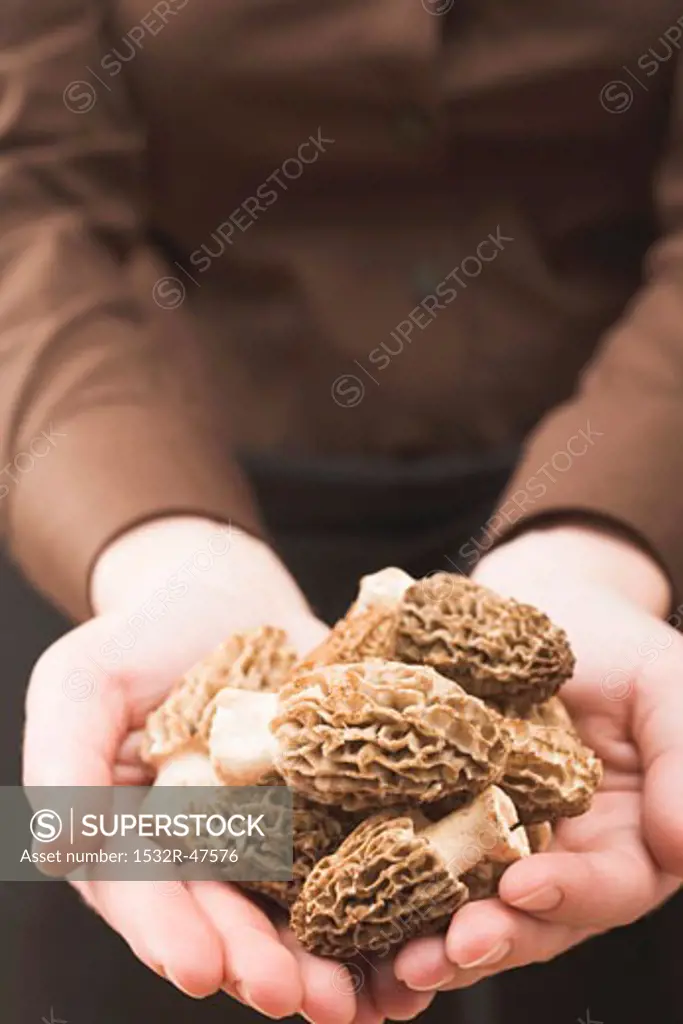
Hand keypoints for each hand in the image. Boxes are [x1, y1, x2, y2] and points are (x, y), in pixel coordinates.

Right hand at [24, 517, 427, 1023]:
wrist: (224, 593)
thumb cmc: (139, 638)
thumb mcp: (81, 686)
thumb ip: (63, 766)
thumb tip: (61, 854)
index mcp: (133, 841)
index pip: (146, 895)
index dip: (171, 932)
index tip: (201, 967)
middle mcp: (204, 855)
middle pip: (229, 918)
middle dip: (262, 963)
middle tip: (301, 999)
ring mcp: (273, 835)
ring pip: (298, 909)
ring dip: (330, 959)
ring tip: (365, 996)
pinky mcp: (332, 805)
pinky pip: (358, 859)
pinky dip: (386, 905)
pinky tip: (415, 940)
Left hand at [392, 524, 682, 993]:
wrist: (545, 605)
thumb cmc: (619, 649)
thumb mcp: (666, 689)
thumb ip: (682, 759)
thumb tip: (681, 844)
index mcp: (623, 845)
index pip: (606, 889)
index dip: (569, 896)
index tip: (524, 888)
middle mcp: (559, 861)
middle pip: (528, 921)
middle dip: (487, 940)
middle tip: (441, 953)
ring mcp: (497, 846)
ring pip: (468, 906)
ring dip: (431, 937)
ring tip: (395, 958)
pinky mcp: (440, 818)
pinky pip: (416, 858)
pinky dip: (388, 887)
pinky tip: (352, 906)